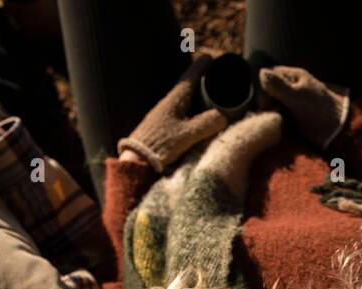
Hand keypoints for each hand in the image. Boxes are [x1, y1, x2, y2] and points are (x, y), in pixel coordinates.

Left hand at [116, 55, 228, 170]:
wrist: (137, 158)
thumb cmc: (161, 144)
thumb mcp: (187, 135)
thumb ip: (206, 124)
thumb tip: (224, 115)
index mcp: (176, 99)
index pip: (191, 76)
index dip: (201, 66)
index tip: (211, 57)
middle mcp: (169, 101)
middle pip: (188, 84)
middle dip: (201, 77)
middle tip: (215, 72)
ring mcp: (165, 111)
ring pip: (185, 96)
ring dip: (196, 91)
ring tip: (210, 91)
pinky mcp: (164, 123)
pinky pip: (182, 107)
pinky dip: (192, 104)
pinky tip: (197, 111)